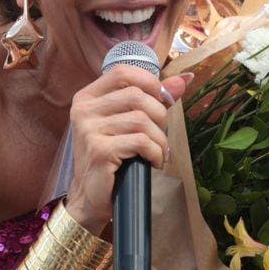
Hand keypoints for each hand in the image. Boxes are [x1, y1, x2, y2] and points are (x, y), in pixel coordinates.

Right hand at [64, 67, 191, 233]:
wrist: (91, 197)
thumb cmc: (112, 159)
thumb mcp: (128, 124)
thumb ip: (153, 98)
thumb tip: (183, 79)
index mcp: (88, 97)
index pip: (122, 72)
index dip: (150, 82)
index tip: (163, 101)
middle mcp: (84, 110)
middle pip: (136, 96)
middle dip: (159, 116)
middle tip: (160, 136)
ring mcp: (89, 130)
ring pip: (141, 120)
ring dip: (160, 140)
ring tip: (159, 153)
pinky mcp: (99, 150)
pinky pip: (140, 142)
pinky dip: (155, 152)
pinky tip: (153, 162)